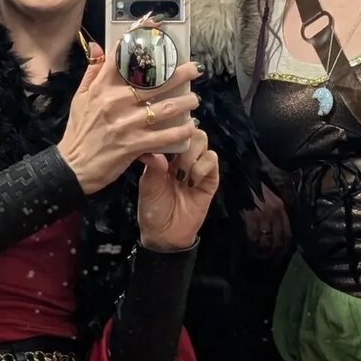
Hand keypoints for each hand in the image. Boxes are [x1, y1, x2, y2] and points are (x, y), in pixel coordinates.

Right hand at [57, 43, 199, 194]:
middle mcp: (113, 102)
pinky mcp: (132, 145)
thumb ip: (92, 71)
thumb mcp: (80, 98)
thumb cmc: (79, 131)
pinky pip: (162, 137)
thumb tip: (98, 46)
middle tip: (194, 68)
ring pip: (162, 108)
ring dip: (183, 102)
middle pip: (152, 82)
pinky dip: (179, 132)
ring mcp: (124, 124)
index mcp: (101, 88)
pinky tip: (190, 127)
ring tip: (195, 99)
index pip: (121, 57)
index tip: (156, 28)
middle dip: (178, 74)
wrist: (72, 167)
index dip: (139, 40)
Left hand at [136, 126, 218, 251]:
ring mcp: (198, 167)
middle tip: (174, 156)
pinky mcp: (210, 180)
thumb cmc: (152, 208)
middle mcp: (183, 157)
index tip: (165, 125)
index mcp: (166, 154)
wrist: (165, 235)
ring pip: (203, 141)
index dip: (172, 124)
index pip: (173, 130)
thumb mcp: (148, 185)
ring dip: (192, 154)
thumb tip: (154, 146)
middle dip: (184, 139)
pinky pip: (212, 161)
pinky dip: (202, 166)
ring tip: (181, 173)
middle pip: (192, 131)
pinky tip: (191, 181)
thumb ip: (153, 165)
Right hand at [241, 185, 290, 257]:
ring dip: (261, 252)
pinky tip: (248, 247)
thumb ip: (275, 213)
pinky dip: (251, 245)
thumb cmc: (254, 186)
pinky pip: (254, 237)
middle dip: (273, 254)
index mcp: (281, 208)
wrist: (242, 173)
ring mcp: (263, 215)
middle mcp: (275, 213)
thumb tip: (274, 232)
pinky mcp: (251, 215)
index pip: (288, 234)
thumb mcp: (270, 198)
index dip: (285, 249)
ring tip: (255, 255)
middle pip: (278, 241)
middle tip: (266, 260)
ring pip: (266, 242)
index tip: (279, 257)